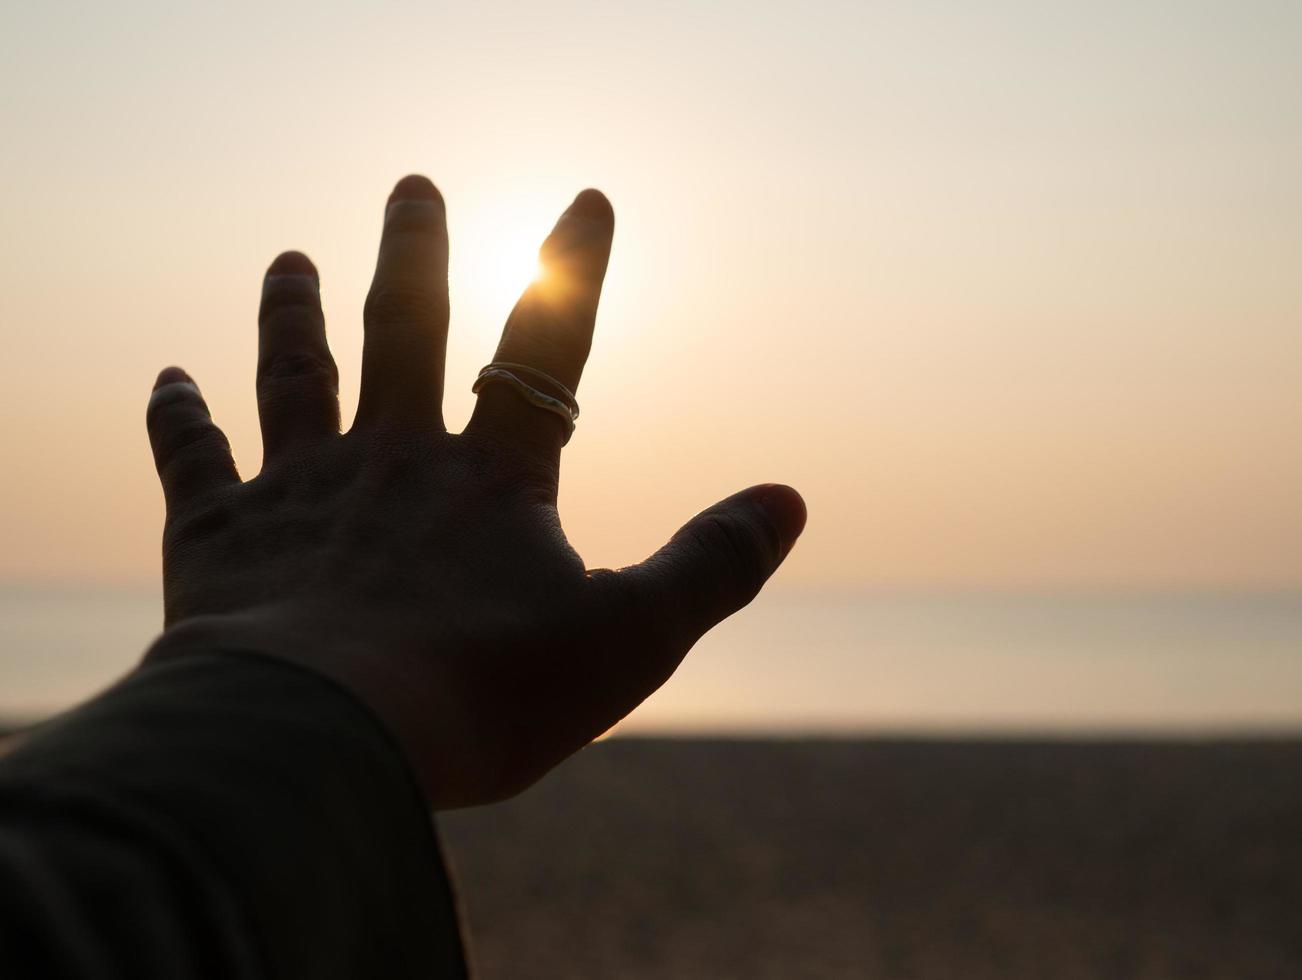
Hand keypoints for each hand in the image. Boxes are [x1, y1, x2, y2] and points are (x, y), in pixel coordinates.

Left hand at [142, 176, 805, 808]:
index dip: (573, 271)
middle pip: (404, 333)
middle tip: (411, 187)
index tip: (588, 198)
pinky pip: (194, 460)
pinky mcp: (218, 538)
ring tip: (290, 258)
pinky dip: (179, 417)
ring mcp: (300, 491)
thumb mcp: (630, 638)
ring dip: (293, 312)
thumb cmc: (482, 694)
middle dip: (414, 257)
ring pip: (295, 377)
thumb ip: (712, 565)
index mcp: (492, 480)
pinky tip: (167, 378)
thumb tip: (790, 499)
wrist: (319, 741)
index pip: (547, 350)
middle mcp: (392, 461)